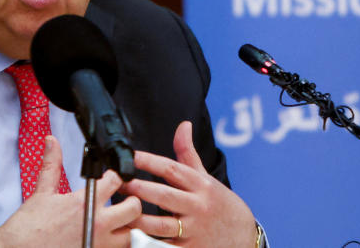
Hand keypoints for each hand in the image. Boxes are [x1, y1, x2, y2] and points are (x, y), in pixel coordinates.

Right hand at [0, 136, 141, 247]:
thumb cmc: (28, 227)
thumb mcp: (42, 192)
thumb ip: (52, 164)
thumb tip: (52, 142)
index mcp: (85, 203)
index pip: (116, 181)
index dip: (117, 175)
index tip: (113, 177)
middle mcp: (97, 225)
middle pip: (134, 208)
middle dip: (132, 201)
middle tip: (124, 199)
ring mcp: (100, 245)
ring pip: (133, 235)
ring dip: (130, 226)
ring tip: (119, 222)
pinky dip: (119, 244)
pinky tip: (108, 238)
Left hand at [118, 121, 257, 246]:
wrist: (243, 235)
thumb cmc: (218, 203)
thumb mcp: (205, 177)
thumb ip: (188, 153)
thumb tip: (183, 124)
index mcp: (200, 184)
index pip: (171, 169)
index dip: (148, 161)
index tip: (129, 155)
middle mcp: (197, 206)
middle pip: (163, 195)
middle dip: (137, 188)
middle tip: (116, 182)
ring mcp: (194, 230)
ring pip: (160, 225)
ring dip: (137, 218)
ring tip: (118, 210)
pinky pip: (165, 246)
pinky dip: (148, 241)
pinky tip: (131, 235)